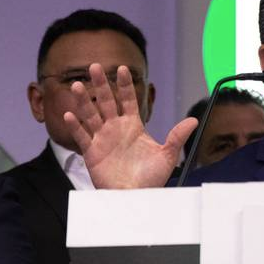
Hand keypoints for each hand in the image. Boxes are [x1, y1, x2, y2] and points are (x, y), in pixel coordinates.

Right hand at [63, 64, 196, 188]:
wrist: (136, 197)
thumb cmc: (151, 178)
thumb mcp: (167, 156)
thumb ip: (177, 137)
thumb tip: (194, 120)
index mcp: (133, 126)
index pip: (127, 100)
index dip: (125, 85)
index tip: (123, 68)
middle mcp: (116, 129)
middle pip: (106, 102)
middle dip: (101, 85)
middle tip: (95, 66)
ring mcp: (102, 139)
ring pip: (90, 115)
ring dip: (83, 101)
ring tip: (77, 85)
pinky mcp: (92, 153)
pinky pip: (81, 137)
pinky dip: (75, 126)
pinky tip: (69, 114)